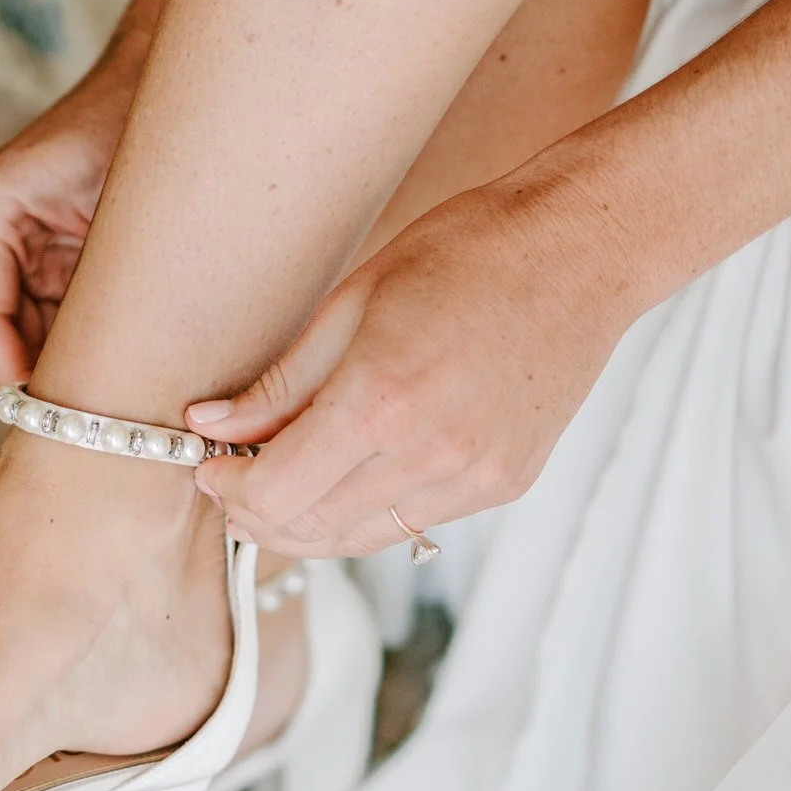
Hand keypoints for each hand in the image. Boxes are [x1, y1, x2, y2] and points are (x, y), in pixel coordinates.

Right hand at [0, 54, 139, 383]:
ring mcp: (19, 246)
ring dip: (69, 366)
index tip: (68, 413)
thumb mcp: (116, 208)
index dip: (18, 375)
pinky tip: (130, 364)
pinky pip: (57, 319)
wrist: (169, 81)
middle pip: (1, 339)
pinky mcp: (52, 255)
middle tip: (97, 425)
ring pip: (31, 337)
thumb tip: (89, 369)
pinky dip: (87, 344)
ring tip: (121, 399)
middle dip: (45, 381)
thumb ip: (94, 282)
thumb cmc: (141, 127)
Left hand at [188, 170, 636, 554]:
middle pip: (312, 527)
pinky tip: (349, 478)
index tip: (211, 466)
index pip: (277, 490)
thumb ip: (280, 382)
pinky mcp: (504, 483)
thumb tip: (212, 423)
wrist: (580, 252)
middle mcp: (430, 452)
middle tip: (234, 483)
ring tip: (281, 487)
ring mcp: (474, 477)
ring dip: (308, 524)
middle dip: (259, 514)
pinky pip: (413, 522)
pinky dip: (367, 512)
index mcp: (381, 398)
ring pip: (361, 537)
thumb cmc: (469, 252)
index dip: (230, 488)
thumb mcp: (352, 301)